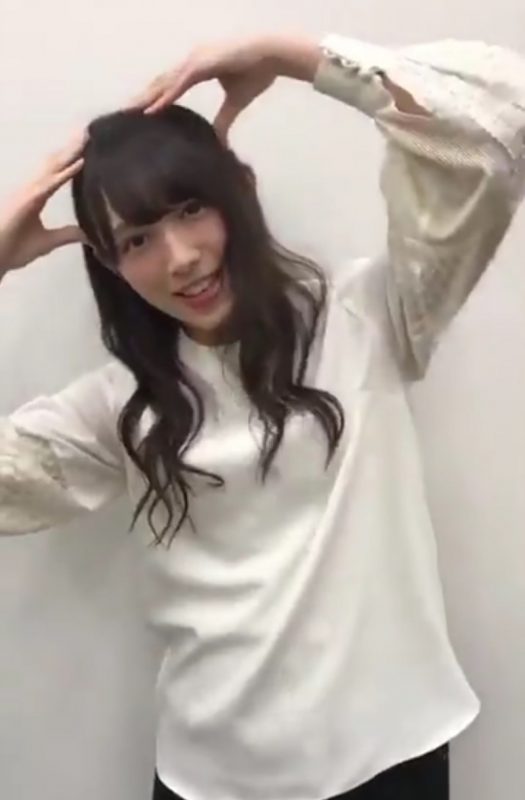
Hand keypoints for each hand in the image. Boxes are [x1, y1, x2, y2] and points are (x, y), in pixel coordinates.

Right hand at [0, 132, 86, 275]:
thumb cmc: (13, 249)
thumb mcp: (47, 242)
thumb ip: (66, 235)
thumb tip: (87, 236)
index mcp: (36, 196)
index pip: (57, 173)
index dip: (70, 158)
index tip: (84, 145)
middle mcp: (32, 189)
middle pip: (55, 164)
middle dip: (70, 148)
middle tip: (87, 131)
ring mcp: (29, 192)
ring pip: (53, 167)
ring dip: (69, 152)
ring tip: (84, 137)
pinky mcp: (28, 200)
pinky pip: (50, 183)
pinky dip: (66, 173)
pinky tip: (80, 163)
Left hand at [129, 36, 320, 141]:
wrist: (272, 55)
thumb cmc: (257, 72)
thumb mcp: (236, 102)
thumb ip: (224, 119)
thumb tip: (218, 140)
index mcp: (197, 69)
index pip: (169, 85)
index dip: (153, 98)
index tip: (139, 112)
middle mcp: (192, 62)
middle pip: (161, 83)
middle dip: (143, 98)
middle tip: (124, 113)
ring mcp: (196, 60)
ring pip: (165, 82)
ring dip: (147, 98)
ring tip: (131, 112)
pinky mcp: (203, 64)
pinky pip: (180, 83)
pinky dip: (166, 96)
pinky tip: (153, 108)